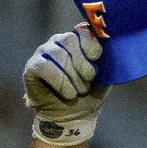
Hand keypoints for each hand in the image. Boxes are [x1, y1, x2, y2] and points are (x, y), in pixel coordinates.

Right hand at [24, 26, 106, 146]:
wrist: (73, 118)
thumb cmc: (88, 95)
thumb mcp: (104, 77)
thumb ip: (108, 60)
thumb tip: (114, 47)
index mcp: (77, 40)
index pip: (83, 29)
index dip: (91, 43)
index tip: (96, 59)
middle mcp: (58, 41)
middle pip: (69, 40)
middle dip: (82, 65)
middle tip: (87, 85)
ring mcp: (43, 52)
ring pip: (57, 54)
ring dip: (72, 77)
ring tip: (78, 92)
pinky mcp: (31, 67)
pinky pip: (44, 67)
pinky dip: (59, 81)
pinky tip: (68, 94)